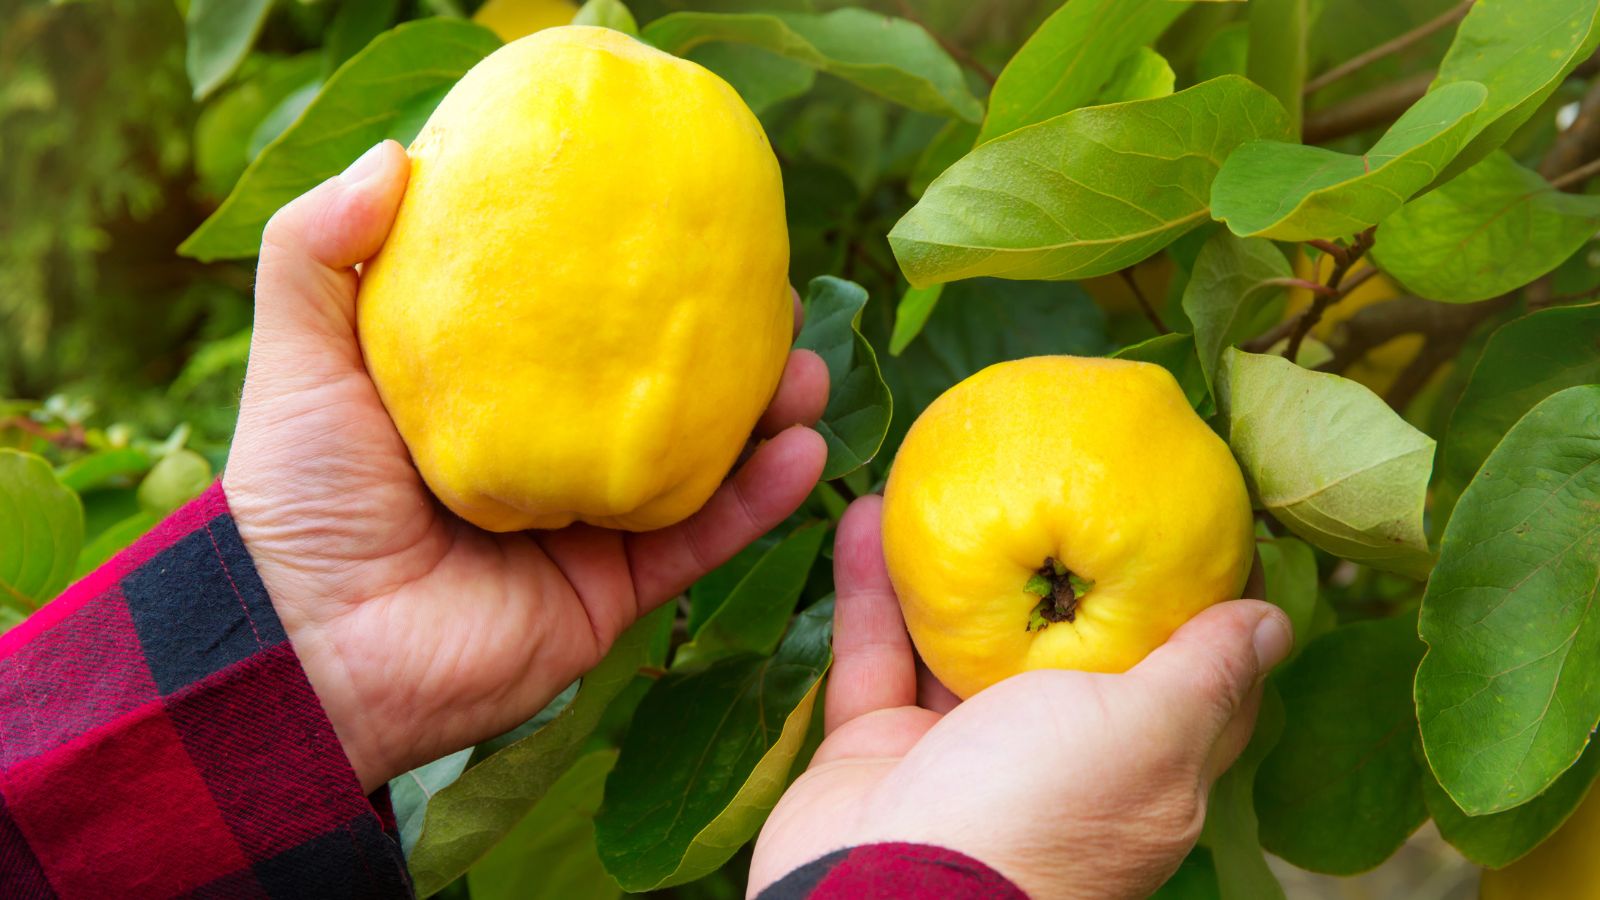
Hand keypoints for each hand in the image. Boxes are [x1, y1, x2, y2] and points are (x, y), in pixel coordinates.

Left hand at [222, 141, 829, 790]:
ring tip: (808, 370)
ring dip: (766, 416)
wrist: (311, 647)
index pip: (576, 324)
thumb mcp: (299, 355)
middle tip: (778, 295)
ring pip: (700, 463)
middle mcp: (544, 454)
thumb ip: (317, 250)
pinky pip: (703, 542)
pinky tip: (807, 450)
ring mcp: (584, 526)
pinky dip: (762, 501)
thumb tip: (395, 152)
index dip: (637, 277)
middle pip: (656, 388)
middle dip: (728, 345)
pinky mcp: (612, 595)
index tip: (693, 222)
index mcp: (484, 396)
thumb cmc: (297, 495)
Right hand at [749, 496, 1292, 899]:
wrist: (881, 892)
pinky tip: (869, 514)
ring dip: (953, 562)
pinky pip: (878, 652)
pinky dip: (873, 590)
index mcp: (1138, 769)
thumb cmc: (1035, 811)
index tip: (1190, 516)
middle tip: (1060, 469)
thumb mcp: (1147, 735)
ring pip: (963, 638)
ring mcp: (962, 752)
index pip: (1185, 680)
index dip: (1192, 602)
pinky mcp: (881, 745)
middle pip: (1065, 645)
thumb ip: (1204, 674)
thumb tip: (1274, 621)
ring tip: (950, 475)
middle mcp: (1054, 760)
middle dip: (1059, 564)